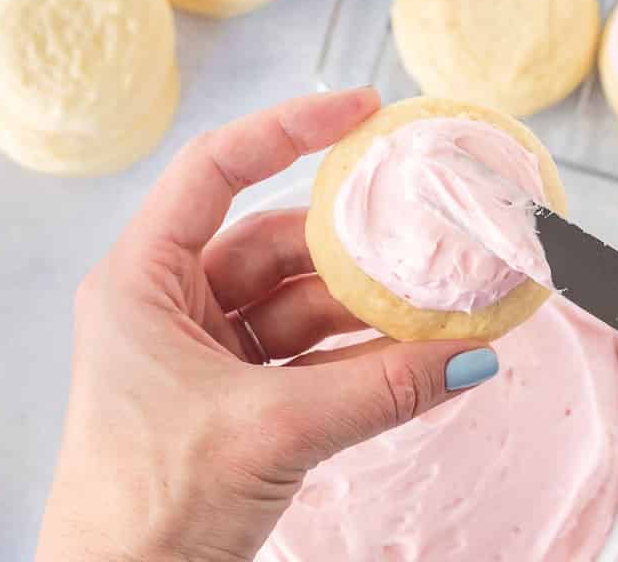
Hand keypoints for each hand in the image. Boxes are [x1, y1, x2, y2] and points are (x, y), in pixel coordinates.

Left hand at [37, 90, 499, 561]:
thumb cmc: (147, 506)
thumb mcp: (273, 430)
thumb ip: (381, 390)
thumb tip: (475, 356)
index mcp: (142, 283)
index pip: (214, 170)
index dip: (287, 129)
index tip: (360, 111)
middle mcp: (172, 305)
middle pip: (275, 244)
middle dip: (352, 248)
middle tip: (422, 233)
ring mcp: (206, 353)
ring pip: (301, 306)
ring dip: (368, 312)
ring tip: (436, 308)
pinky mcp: (238, 397)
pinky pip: (311, 358)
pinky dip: (362, 359)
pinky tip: (416, 359)